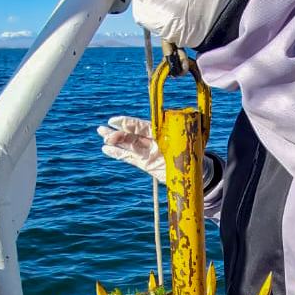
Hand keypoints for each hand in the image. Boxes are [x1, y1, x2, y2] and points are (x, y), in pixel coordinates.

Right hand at [98, 116, 222, 189]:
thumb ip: (183, 137)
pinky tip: (106, 149)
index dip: (128, 123)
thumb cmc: (192, 154)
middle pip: (132, 135)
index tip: (115, 121)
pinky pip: (128, 158)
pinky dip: (117, 153)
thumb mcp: (189, 144)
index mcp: (161, 133)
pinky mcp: (145, 164)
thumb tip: (186, 123)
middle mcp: (152, 141)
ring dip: (114, 140)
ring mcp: (147, 152)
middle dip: (118, 133)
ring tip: (101, 135)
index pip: (142, 126)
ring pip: (127, 145)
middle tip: (105, 132)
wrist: (193, 173)